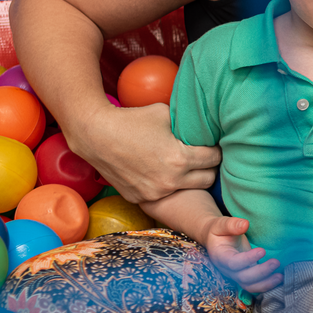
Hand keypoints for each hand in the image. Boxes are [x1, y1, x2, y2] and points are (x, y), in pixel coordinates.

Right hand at [67, 102, 220, 203]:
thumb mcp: (166, 113)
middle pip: (208, 179)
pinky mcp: (141, 199)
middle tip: (203, 157)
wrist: (96, 135)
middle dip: (209, 167)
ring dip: (191, 179)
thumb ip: (188, 124)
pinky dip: (167, 185)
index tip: (214, 146)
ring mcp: (155, 193)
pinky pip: (164, 195)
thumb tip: (206, 124)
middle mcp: (171, 181)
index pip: (214, 158)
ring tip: (185, 166)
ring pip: (189, 190)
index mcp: (180, 159)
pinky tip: (161, 172)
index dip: (216, 150)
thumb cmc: (133, 120)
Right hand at [202, 216, 283, 292]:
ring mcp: (236, 275)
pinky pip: (255, 286)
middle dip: (261, 272)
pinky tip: (279, 280)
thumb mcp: (221, 224)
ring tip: (280, 277)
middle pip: (244, 277)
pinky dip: (266, 285)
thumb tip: (245, 224)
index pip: (234, 263)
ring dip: (266, 284)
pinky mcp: (245, 277)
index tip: (262, 250)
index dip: (248, 259)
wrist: (216, 241)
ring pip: (250, 286)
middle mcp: (227, 270)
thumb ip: (232, 224)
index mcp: (220, 257)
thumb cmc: (219, 231)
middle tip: (276, 262)